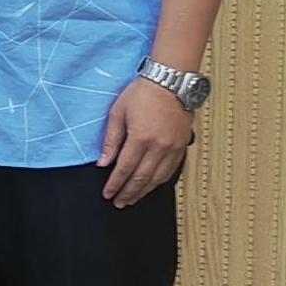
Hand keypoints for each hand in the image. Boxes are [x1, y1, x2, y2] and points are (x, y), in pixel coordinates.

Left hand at [98, 76, 191, 206]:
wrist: (171, 83)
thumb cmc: (142, 94)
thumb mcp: (118, 112)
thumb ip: (111, 140)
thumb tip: (103, 162)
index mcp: (141, 138)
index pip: (125, 169)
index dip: (115, 184)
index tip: (107, 194)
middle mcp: (159, 147)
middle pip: (141, 178)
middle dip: (128, 193)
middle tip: (119, 202)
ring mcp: (172, 149)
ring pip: (157, 178)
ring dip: (143, 191)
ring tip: (132, 199)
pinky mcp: (181, 147)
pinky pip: (170, 171)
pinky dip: (159, 182)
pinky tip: (150, 186)